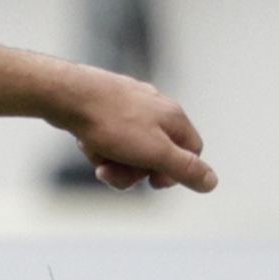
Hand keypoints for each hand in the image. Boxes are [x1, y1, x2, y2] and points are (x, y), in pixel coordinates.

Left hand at [56, 68, 214, 192]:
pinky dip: (97, 147)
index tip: (153, 183)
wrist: (67, 96)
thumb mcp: (153, 152)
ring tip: (95, 154)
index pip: (191, 152)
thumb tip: (211, 182)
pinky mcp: (105, 108)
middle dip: (133, 171)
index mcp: (174, 118)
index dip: (175, 173)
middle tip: (110, 171)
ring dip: (112, 161)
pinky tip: (85, 141)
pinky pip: (107, 138)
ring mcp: (130, 107)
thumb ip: (184, 168)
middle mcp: (156, 109)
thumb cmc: (111, 122)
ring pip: (128, 149)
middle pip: (156, 154)